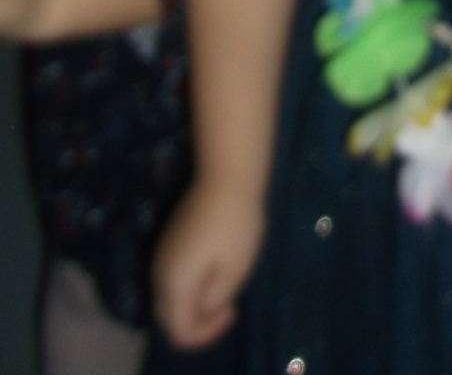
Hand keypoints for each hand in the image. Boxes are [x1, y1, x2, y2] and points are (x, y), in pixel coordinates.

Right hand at [153, 181, 265, 348]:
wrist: (226, 175)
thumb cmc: (235, 224)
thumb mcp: (234, 270)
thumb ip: (214, 300)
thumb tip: (202, 310)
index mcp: (173, 284)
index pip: (180, 332)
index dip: (206, 333)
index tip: (233, 310)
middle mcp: (159, 273)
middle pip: (170, 317)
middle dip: (198, 322)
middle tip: (229, 307)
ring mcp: (162, 254)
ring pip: (170, 297)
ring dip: (194, 302)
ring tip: (225, 287)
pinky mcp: (170, 240)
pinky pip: (174, 277)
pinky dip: (191, 285)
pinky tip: (215, 269)